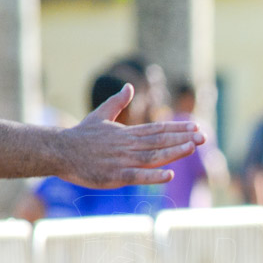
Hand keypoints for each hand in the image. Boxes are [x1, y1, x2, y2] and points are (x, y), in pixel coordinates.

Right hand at [58, 84, 206, 187]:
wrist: (58, 151)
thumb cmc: (80, 135)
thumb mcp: (100, 115)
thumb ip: (117, 102)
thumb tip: (129, 86)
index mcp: (127, 133)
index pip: (158, 129)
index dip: (178, 128)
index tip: (197, 127)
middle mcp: (128, 145)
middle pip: (160, 140)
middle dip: (183, 138)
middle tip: (204, 137)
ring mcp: (122, 160)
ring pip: (152, 156)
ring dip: (173, 152)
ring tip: (192, 149)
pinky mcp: (114, 176)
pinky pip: (137, 176)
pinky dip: (153, 175)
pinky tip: (169, 174)